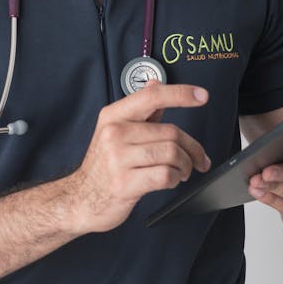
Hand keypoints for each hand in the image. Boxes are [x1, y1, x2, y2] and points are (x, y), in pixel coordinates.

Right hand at [66, 82, 210, 233]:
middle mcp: (115, 133)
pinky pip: (165, 175)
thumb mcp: (115, 131)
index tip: (201, 95)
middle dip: (191, 148)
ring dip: (185, 166)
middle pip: (171, 132)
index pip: (152, 96)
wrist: (81, 199)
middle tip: (197, 158)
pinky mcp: (125, 183)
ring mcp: (118, 159)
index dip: (180, 94)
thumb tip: (156, 84)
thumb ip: (140, 110)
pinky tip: (170, 180)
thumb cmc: (102, 166)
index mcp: (114, 116)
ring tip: (182, 171)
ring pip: (172, 154)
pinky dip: (175, 179)